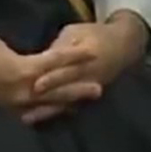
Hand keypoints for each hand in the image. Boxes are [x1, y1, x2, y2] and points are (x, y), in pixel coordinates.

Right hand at [0, 36, 101, 117]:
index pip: (57, 62)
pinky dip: (46, 114)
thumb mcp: (2, 45)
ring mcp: (18, 105)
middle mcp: (26, 91)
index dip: (76, 57)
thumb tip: (35, 58)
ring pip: (48, 106)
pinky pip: (32, 115)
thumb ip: (25, 54)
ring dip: (66, 104)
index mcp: (26, 69)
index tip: (92, 52)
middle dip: (78, 88)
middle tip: (99, 89)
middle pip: (59, 89)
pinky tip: (55, 115)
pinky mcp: (8, 113)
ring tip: (81, 104)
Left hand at [25, 11, 148, 124]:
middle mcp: (90, 75)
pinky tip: (37, 119)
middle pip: (67, 88)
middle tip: (27, 107)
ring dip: (48, 111)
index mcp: (88, 55)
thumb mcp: (76, 32)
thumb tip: (41, 59)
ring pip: (66, 102)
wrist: (123, 47)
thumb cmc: (94, 35)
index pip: (69, 68)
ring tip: (27, 119)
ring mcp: (90, 88)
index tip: (36, 86)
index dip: (53, 78)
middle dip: (48, 98)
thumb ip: (59, 46)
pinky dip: (54, 112)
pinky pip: (69, 106)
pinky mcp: (87, 97)